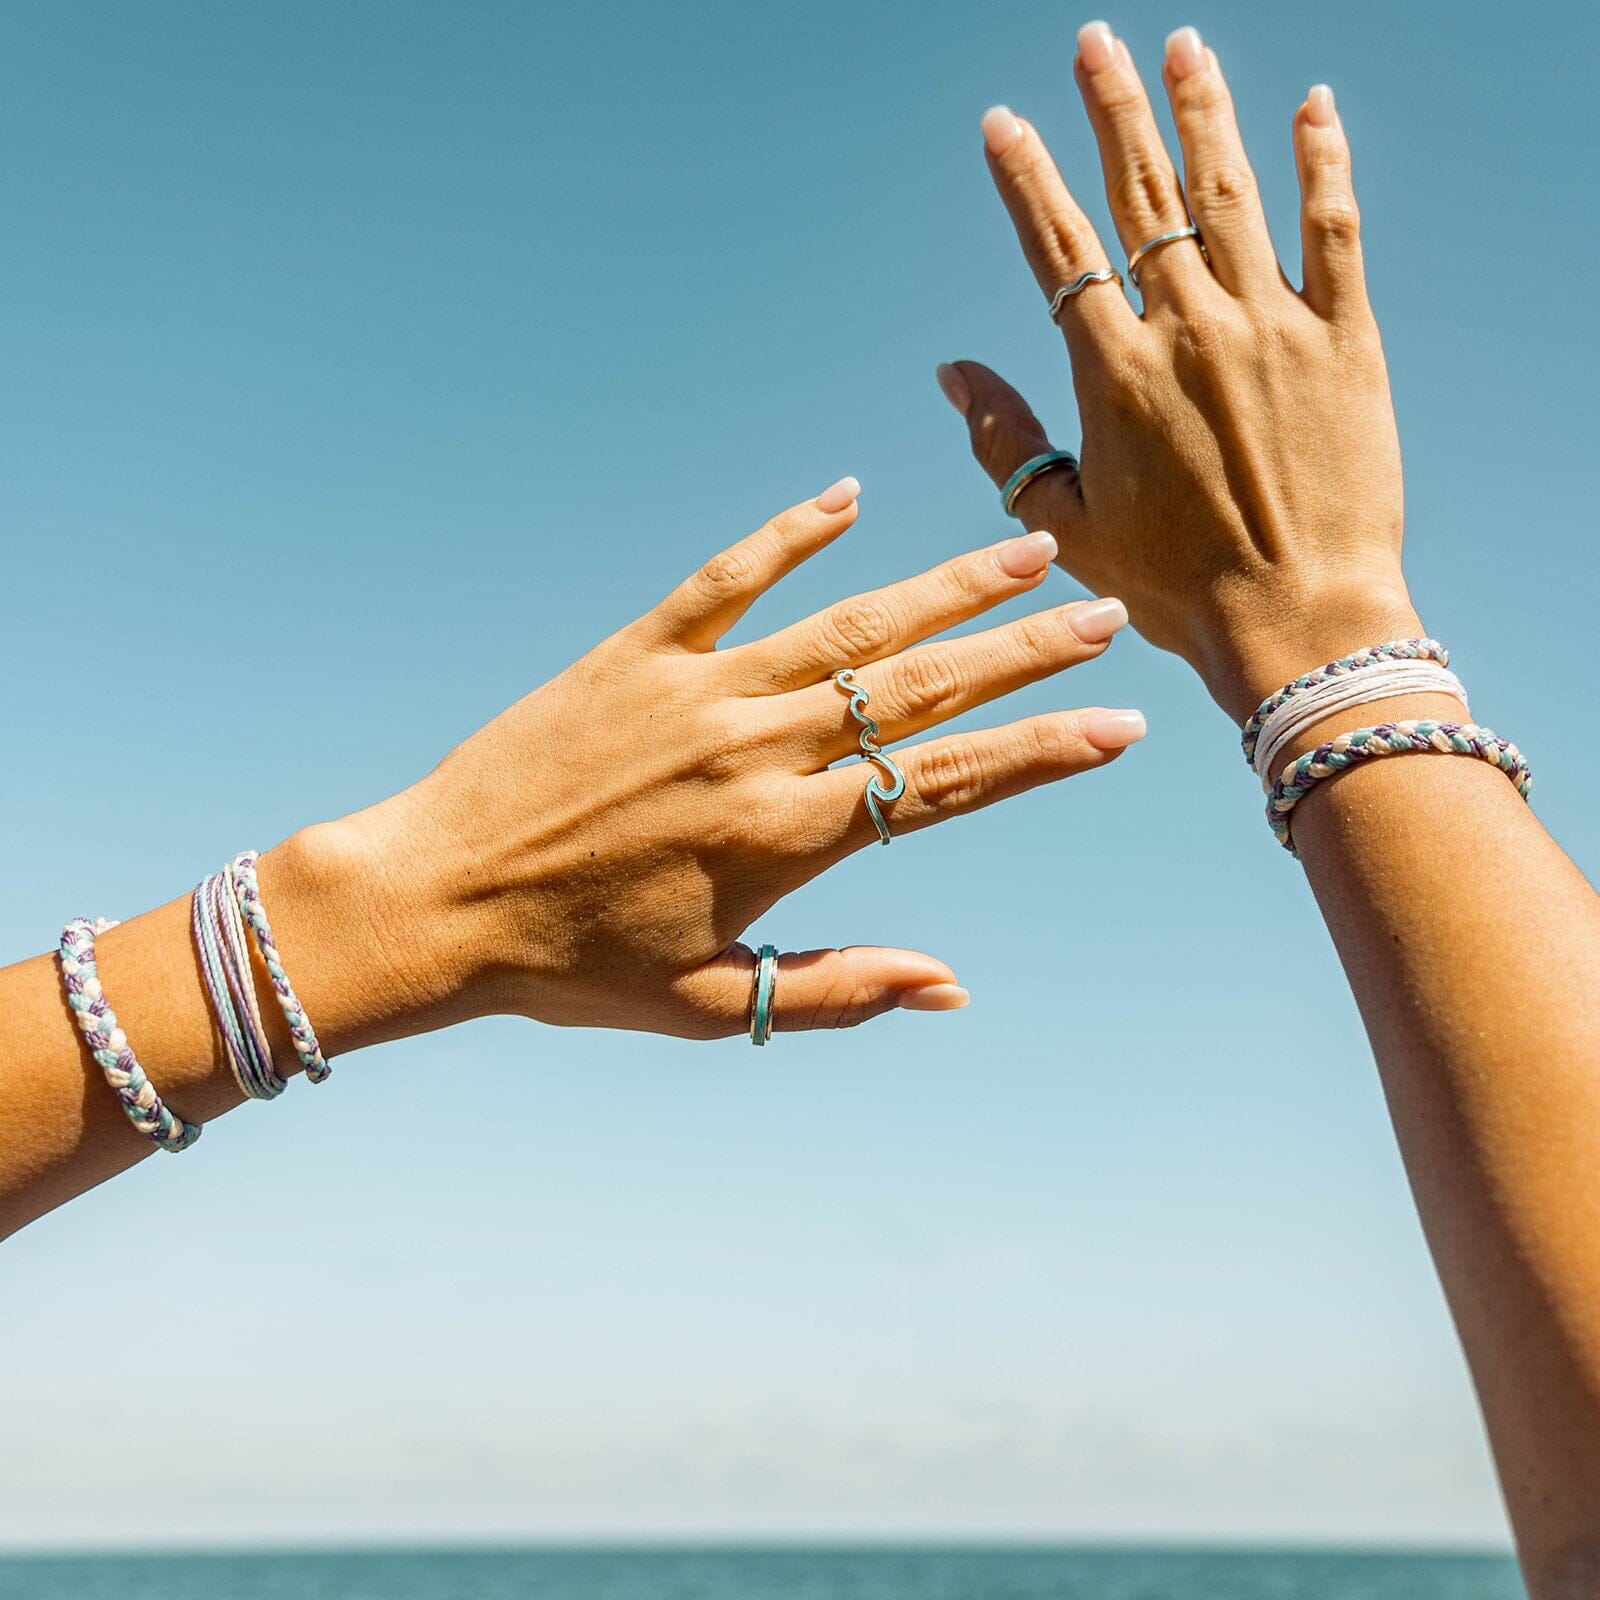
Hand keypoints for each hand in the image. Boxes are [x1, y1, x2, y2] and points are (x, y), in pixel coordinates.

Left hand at [336, 479, 1141, 1040]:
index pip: (942, 786)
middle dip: (1023, 653)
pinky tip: (846, 496)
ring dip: (942, 588)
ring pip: (846, 624)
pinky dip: (789, 536)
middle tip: (1106, 616)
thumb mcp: (708, 1005)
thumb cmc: (569, 968)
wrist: (431, 899)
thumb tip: (955, 989)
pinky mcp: (631, 653)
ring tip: (1023, 554)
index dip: (1040, 754)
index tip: (1118, 726)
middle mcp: (752, 750)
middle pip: (918, 689)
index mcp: (780, 840)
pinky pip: (725, 578)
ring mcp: (692, 691)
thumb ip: (839, 993)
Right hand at [938, 23, 1414, 721]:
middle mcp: (1190, 330)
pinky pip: (1335, 232)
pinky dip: (1325, 165)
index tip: (1004, 122)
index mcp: (1115, 375)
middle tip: (1095, 42)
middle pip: (1143, 196)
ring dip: (1204, 112)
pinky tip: (1313, 108)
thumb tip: (955, 374)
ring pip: (1232, 193)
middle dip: (1114, 110)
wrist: (1298, 620)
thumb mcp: (1068, 526)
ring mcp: (1273, 328)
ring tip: (1184, 47)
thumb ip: (1008, 444)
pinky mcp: (1346, 342)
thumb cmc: (1175, 588)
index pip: (1060, 250)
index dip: (1028, 179)